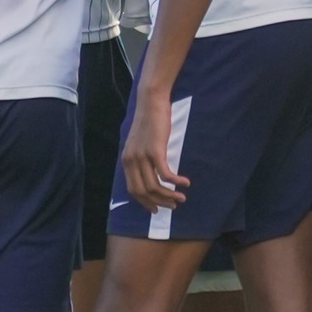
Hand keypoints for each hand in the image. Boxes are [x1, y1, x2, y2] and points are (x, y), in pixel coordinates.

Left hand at [120, 83, 189, 211]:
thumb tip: (150, 173)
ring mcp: (142, 156)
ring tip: (181, 198)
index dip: (145, 202)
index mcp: (127, 161)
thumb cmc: (149, 121)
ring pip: (154, 186)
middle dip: (158, 202)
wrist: (151, 102)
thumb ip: (141, 158)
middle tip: (172, 206)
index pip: (133, 190)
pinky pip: (165, 174)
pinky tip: (185, 183)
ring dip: (169, 195)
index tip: (156, 209)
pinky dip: (176, 182)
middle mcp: (132, 161)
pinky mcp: (155, 151)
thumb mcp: (140, 143)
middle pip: (143, 191)